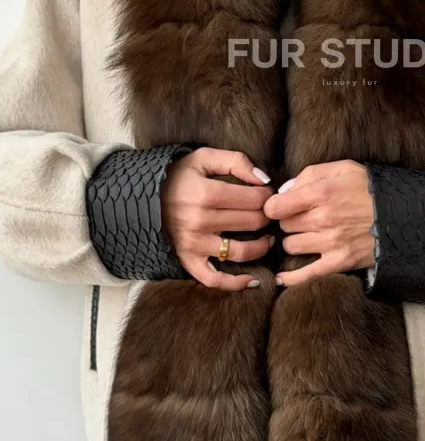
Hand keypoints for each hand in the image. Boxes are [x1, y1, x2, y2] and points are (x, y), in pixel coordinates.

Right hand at [161, 147, 273, 289]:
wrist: (139, 196)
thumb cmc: (177, 176)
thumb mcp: (203, 157)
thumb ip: (236, 161)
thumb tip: (264, 180)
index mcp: (206, 193)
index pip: (255, 198)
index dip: (269, 196)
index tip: (268, 195)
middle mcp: (200, 221)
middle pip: (252, 222)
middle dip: (267, 217)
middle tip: (269, 214)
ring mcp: (194, 244)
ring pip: (241, 251)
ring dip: (262, 246)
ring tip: (268, 239)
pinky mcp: (187, 260)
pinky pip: (214, 279)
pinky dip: (235, 283)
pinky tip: (253, 280)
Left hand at [263, 160, 374, 286]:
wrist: (404, 215)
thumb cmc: (371, 189)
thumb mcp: (344, 168)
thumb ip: (311, 174)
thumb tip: (285, 190)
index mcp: (321, 193)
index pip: (276, 206)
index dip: (274, 206)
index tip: (280, 207)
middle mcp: (322, 219)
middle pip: (284, 226)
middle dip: (289, 221)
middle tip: (301, 218)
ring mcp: (330, 243)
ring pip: (291, 246)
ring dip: (295, 241)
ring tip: (307, 236)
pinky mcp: (339, 262)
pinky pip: (306, 275)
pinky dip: (291, 278)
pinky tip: (282, 278)